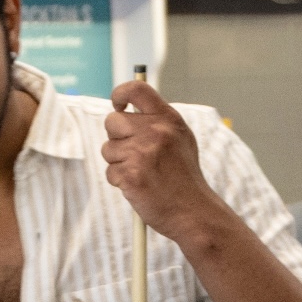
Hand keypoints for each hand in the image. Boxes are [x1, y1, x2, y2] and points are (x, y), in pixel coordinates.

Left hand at [101, 81, 227, 245]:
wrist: (193, 211)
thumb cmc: (184, 177)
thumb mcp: (180, 139)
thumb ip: (157, 122)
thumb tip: (127, 109)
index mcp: (168, 119)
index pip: (136, 89)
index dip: (120, 93)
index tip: (118, 105)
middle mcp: (155, 132)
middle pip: (112, 121)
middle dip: (117, 137)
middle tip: (134, 152)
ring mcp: (142, 153)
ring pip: (108, 149)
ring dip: (118, 162)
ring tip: (142, 172)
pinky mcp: (130, 175)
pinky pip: (110, 171)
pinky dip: (120, 181)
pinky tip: (139, 186)